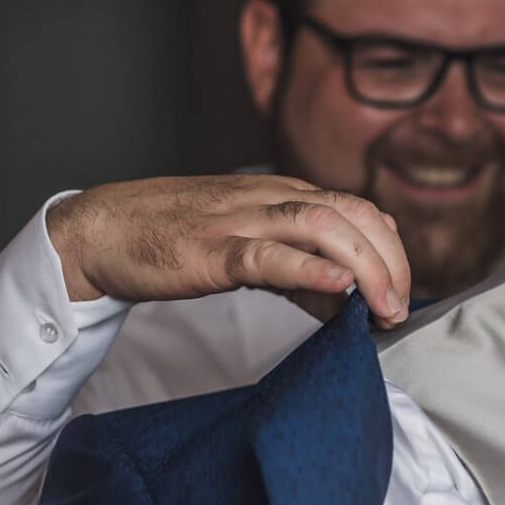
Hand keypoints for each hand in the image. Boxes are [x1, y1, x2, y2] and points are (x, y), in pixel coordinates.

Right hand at [44, 175, 410, 326]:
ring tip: (384, 305)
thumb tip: (346, 305)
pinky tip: (338, 285)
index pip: (360, 211)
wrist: (101, 229)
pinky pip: (266, 254)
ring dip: (365, 266)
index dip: (392, 251)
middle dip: (391, 261)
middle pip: (354, 214)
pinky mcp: (210, 249)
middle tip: (401, 308)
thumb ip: (300, 274)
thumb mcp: (251, 252)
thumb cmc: (176, 239)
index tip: (402, 294)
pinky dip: (308, 268)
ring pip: (322, 225)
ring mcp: (240, 220)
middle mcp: (270, 199)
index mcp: (283, 196)